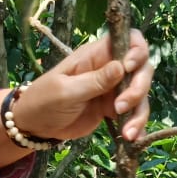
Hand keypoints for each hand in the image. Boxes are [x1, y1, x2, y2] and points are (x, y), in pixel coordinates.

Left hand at [14, 29, 152, 141]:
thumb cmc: (44, 100)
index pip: (128, 39)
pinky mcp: (113, 108)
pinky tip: (131, 138)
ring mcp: (113, 88)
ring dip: (138, 112)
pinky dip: (136, 125)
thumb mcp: (66, 90)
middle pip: (141, 68)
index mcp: (95, 55)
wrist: (35, 125)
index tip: (129, 68)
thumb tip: (122, 67)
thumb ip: (94, 81)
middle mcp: (109, 68)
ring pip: (140, 93)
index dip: (136, 50)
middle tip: (119, 107)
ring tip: (127, 133)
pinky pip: (133, 113)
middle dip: (138, 88)